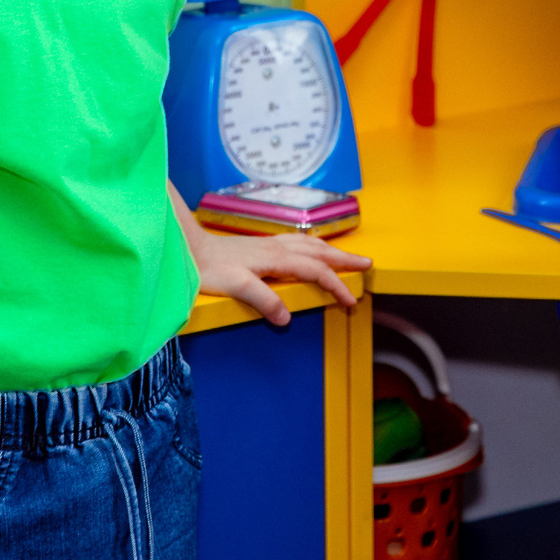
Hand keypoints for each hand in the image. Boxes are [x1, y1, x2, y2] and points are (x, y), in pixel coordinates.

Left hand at [189, 229, 369, 325]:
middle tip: (368, 264)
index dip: (337, 285)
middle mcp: (278, 248)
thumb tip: (286, 317)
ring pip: (311, 244)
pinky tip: (312, 249)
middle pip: (320, 252)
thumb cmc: (211, 269)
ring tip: (348, 256)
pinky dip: (314, 245)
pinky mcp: (262, 245)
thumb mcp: (236, 287)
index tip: (352, 300)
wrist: (192, 249)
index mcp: (277, 259)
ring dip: (332, 250)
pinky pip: (299, 242)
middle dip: (345, 259)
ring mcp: (271, 244)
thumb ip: (263, 300)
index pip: (317, 271)